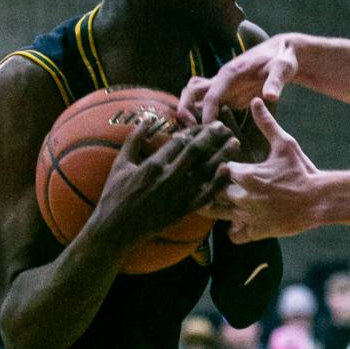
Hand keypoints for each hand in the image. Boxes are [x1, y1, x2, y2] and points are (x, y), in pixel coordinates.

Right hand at [94, 120, 239, 246]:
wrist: (115, 229)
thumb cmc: (115, 194)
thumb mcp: (120, 164)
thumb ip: (134, 139)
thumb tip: (147, 118)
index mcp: (154, 165)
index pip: (180, 142)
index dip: (193, 131)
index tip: (203, 125)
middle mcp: (169, 178)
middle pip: (197, 152)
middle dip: (212, 137)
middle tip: (223, 126)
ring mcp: (179, 195)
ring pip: (206, 171)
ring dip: (222, 155)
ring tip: (234, 142)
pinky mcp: (184, 210)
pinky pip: (206, 195)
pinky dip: (218, 182)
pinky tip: (228, 169)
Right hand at [178, 35, 298, 123]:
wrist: (281, 53)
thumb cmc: (282, 60)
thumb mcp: (283, 69)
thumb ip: (275, 82)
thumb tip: (270, 97)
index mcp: (231, 73)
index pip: (212, 95)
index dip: (207, 113)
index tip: (208, 130)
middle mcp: (222, 79)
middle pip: (191, 91)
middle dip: (185, 109)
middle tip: (189, 130)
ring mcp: (223, 87)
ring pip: (195, 96)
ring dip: (188, 111)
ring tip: (192, 133)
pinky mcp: (228, 94)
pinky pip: (207, 104)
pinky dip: (200, 115)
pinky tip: (205, 133)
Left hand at [222, 98, 318, 242]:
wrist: (320, 200)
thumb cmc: (302, 170)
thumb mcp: (285, 144)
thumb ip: (267, 123)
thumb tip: (256, 100)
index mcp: (245, 174)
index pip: (217, 168)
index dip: (216, 165)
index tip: (216, 162)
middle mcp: (241, 197)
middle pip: (210, 193)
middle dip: (209, 187)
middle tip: (206, 183)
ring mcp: (247, 216)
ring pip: (216, 215)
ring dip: (215, 209)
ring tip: (213, 203)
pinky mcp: (256, 231)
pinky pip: (234, 234)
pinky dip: (234, 229)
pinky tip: (238, 222)